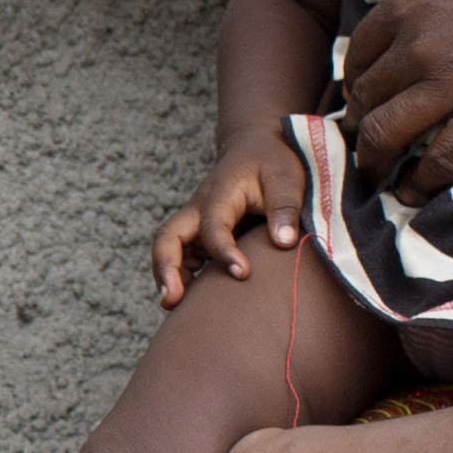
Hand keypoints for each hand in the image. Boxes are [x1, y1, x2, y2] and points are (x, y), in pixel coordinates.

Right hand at [151, 136, 314, 306]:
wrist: (254, 147)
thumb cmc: (271, 163)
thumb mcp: (286, 177)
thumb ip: (285, 207)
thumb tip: (284, 242)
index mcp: (220, 193)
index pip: (213, 226)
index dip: (224, 251)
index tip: (243, 273)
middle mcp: (198, 208)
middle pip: (167, 237)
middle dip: (165, 267)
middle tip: (172, 299)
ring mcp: (195, 221)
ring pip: (167, 248)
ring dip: (167, 275)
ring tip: (174, 305)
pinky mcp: (199, 233)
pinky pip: (180, 255)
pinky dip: (180, 275)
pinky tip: (192, 298)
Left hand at [332, 0, 452, 197]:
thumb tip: (421, 8)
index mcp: (409, 3)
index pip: (358, 57)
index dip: (356, 85)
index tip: (364, 101)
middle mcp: (419, 45)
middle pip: (365, 100)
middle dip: (360, 128)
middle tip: (368, 146)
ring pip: (386, 137)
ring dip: (376, 163)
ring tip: (381, 178)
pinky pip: (439, 163)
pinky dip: (420, 185)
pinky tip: (417, 192)